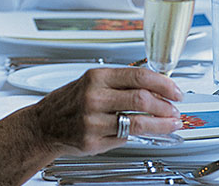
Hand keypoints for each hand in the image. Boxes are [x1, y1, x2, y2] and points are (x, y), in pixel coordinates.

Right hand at [31, 67, 182, 154]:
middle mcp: (94, 97)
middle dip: (165, 106)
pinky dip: (136, 135)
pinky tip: (142, 132)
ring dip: (160, 124)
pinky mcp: (93, 141)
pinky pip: (124, 137)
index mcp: (97, 77)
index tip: (175, 91)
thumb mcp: (93, 81)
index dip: (163, 84)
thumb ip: (121, 82)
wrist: (44, 124)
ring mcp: (93, 121)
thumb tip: (155, 85)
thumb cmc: (70, 101)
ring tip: (170, 123)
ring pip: (138, 123)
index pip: (139, 76)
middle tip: (174, 110)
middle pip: (142, 99)